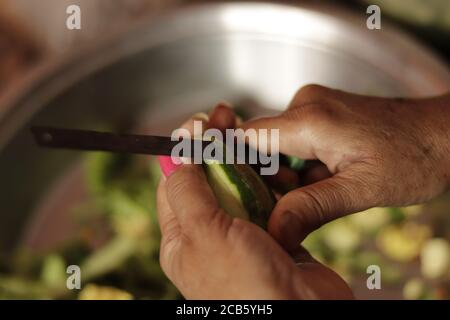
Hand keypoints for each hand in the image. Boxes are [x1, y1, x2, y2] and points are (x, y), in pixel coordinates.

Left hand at [156, 104, 352, 298]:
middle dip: (216, 148)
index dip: (185, 151)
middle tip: (226, 115)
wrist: (302, 315)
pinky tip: (276, 164)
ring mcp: (245, 237)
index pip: (175, 184)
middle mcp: (210, 238)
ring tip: (253, 134)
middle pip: (209, 181)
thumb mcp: (203, 232)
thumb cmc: (245, 284)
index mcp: (182, 240)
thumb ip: (187, 190)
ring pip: (242, 188)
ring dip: (246, 163)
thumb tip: (175, 153)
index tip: (198, 123)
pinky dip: (273, 183)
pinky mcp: (276, 236)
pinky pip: (270, 200)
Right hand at [241, 85, 449, 251]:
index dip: (236, 163)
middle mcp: (304, 104)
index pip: (246, 137)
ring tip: (324, 186)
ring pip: (278, 146)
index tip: (245, 190)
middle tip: (301, 197)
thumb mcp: (362, 189)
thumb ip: (313, 207)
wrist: (445, 133)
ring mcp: (312, 106)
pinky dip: (302, 165)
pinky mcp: (321, 112)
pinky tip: (327, 176)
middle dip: (272, 177)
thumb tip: (274, 231)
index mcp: (309, 119)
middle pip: (260, 144)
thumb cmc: (413, 158)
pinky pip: (295, 141)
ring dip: (290, 174)